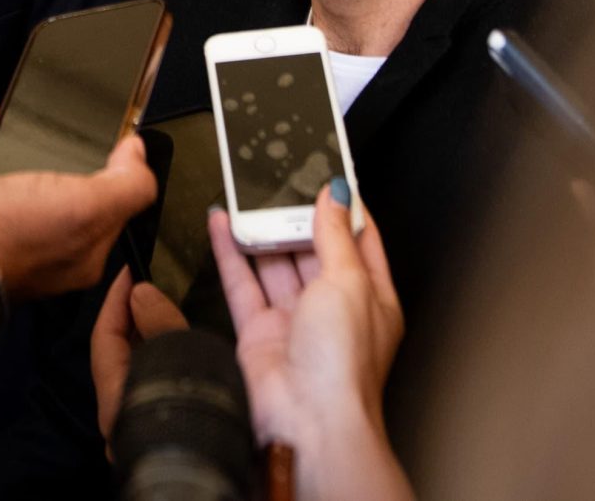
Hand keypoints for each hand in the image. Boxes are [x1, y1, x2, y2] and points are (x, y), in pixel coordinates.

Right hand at [0, 133, 156, 300]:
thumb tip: (138, 157)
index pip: (107, 207)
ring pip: (4, 179)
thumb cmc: (8, 239)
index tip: (102, 135)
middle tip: (41, 117)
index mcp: (80, 251)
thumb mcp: (89, 206)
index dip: (108, 169)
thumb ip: (125, 184)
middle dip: (46, 145)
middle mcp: (38, 248)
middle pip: (50, 187)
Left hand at [90, 266, 188, 441]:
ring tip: (176, 307)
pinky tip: (196, 350)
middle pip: (120, 354)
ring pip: (143, 371)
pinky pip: (162, 384)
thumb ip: (157, 325)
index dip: (114, 298)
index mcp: (115, 397)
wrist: (218, 478)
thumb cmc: (193, 416)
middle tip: (154, 283)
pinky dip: (172, 360)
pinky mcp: (169, 429)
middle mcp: (125, 413)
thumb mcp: (175, 361)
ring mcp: (145, 424)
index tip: (130, 268)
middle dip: (134, 317)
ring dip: (155, 338)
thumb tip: (138, 292)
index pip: (103, 336)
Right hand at [209, 190, 412, 500]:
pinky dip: (230, 251)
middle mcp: (333, 310)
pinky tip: (222, 223)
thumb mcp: (349, 282)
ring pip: (275, 263)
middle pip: (313, 248)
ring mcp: (294, 321)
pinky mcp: (258, 331)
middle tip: (280, 177)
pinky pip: (242, 282)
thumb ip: (335, 235)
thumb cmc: (343, 366)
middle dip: (296, 214)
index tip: (328, 173)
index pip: (359, 239)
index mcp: (371, 298)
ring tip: (247, 192)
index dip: (344, 207)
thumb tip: (335, 196)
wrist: (306, 421)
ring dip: (261, 229)